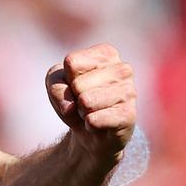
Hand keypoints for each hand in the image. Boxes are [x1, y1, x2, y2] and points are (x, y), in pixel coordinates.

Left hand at [46, 44, 136, 161]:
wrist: (89, 130)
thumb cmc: (73, 99)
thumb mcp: (55, 84)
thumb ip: (55, 85)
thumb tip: (71, 106)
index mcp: (106, 54)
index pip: (71, 62)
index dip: (66, 78)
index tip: (75, 84)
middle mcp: (122, 69)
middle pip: (78, 84)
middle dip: (74, 97)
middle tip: (84, 101)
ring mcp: (129, 92)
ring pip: (86, 102)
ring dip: (82, 111)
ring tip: (92, 111)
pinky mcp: (129, 115)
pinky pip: (93, 120)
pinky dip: (89, 125)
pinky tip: (100, 124)